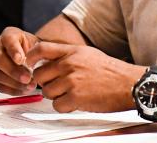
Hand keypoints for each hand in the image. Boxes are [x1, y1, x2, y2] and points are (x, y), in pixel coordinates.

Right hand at [0, 27, 41, 94]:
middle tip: (28, 78)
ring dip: (13, 83)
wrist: (30, 56)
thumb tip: (33, 64)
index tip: (21, 60)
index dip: (13, 50)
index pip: (8, 39)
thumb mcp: (38, 45)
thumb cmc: (34, 49)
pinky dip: (12, 90)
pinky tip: (24, 90)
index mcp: (9, 34)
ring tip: (29, 86)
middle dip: (13, 70)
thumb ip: (36, 51)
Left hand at [26, 41, 142, 112]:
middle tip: (55, 86)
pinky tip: (73, 103)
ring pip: (46, 92)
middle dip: (44, 83)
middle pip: (39, 74)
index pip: (41, 49)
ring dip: (54, 96)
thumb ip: (67, 55)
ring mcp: (71, 81)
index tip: (28, 64)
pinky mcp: (76, 97)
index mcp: (71, 51)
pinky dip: (63, 107)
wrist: (128, 84)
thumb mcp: (87, 53)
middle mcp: (68, 64)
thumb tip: (49, 59)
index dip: (30, 57)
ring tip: (68, 95)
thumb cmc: (110, 70)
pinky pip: (56, 105)